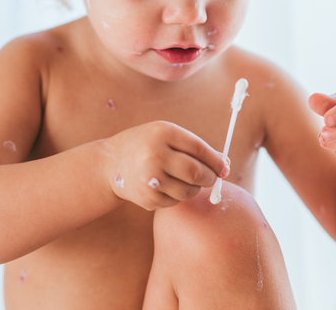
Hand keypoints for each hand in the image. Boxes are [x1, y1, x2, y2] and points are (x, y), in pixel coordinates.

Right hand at [101, 121, 229, 210]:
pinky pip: (176, 201)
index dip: (216, 161)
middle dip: (210, 177)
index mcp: (162, 133)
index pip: (199, 149)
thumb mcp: (167, 136)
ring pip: (189, 191)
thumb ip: (194, 147)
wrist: (111, 164)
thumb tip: (225, 164)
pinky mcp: (148, 199)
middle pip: (196, 172)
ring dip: (195, 188)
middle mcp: (154, 155)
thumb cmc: (147, 145)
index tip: (225, 167)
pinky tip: (168, 186)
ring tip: (187, 180)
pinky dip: (178, 196)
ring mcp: (150, 179)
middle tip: (212, 178)